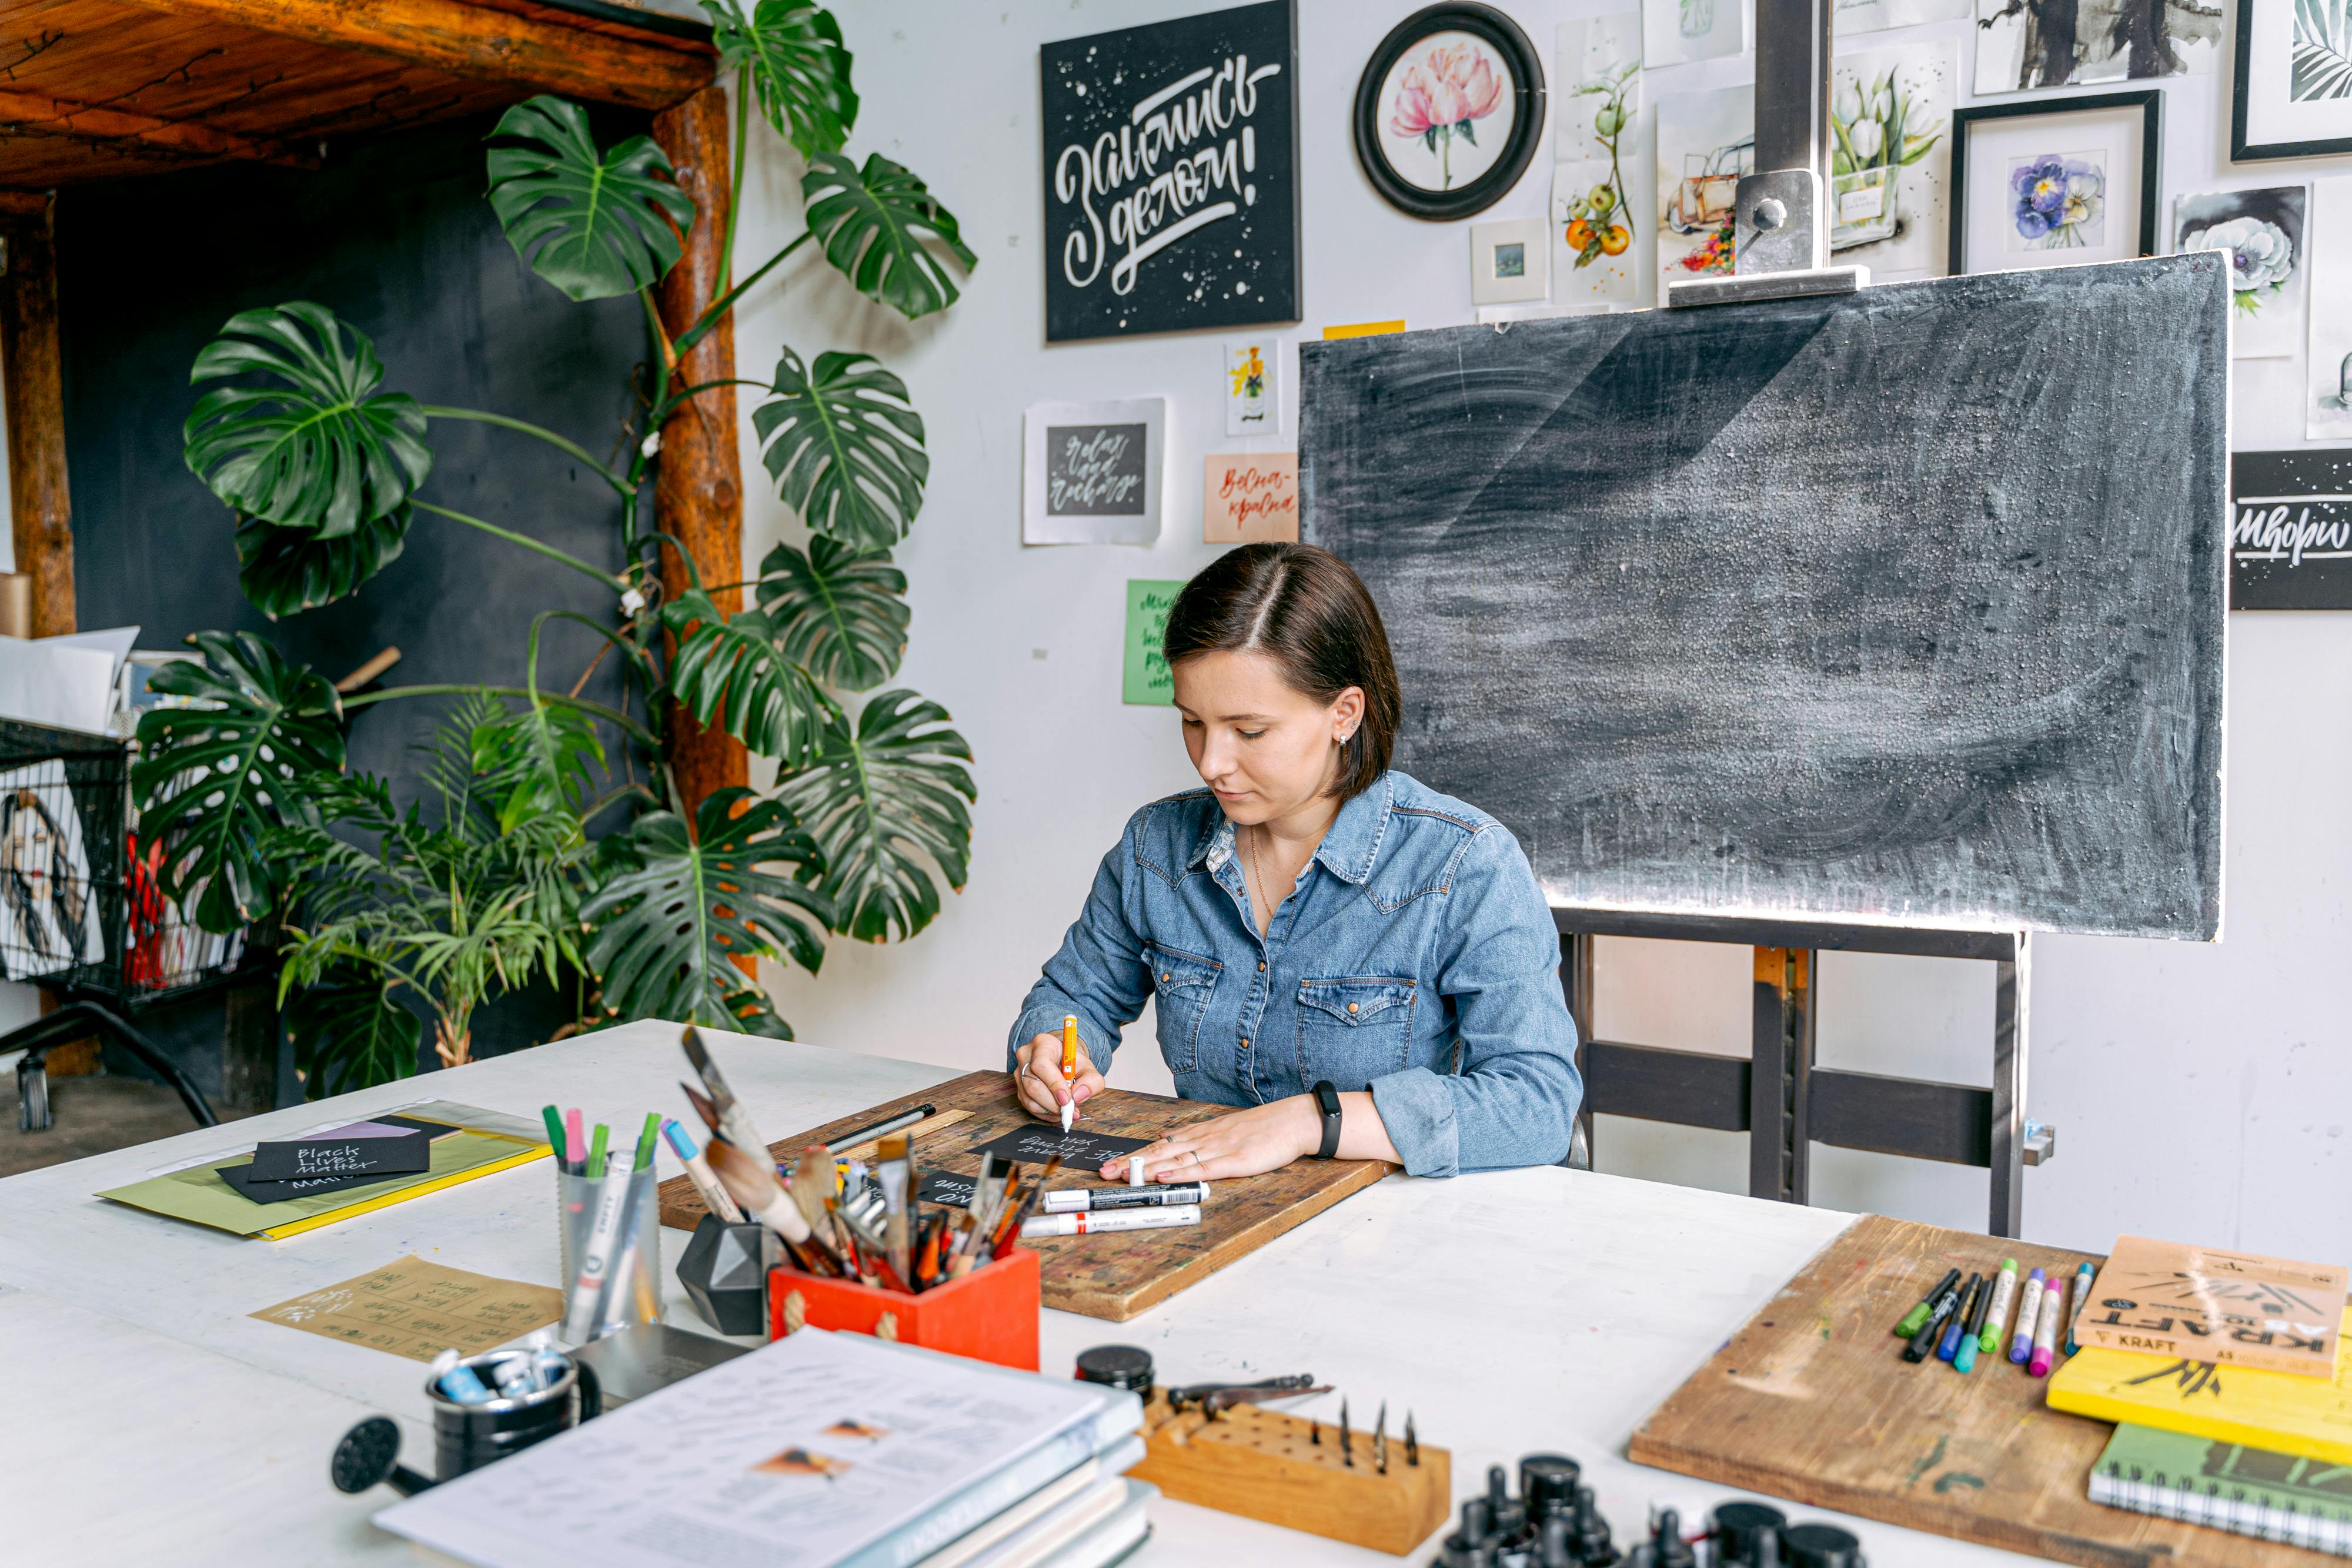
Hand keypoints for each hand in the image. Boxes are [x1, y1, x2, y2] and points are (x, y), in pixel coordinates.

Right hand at [1015, 1032, 1103, 1123]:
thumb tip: (1078, 1096)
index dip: (1054, 1084)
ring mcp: (1019, 1072)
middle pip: (1032, 1084)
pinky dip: (1046, 1113)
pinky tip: (1057, 1111)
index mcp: (1043, 1044)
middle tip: (1069, 1109)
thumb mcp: (1088, 1068)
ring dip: (1050, 1110)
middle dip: (1053, 1102)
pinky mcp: (1019, 1088)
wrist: (1062, 1063)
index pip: (1041, 1064)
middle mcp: (1026, 1056)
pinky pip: (1029, 1106)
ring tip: (1066, 1110)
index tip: (1067, 1098)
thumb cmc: (1072, 1064)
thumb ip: (1091, 1081)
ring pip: (1029, 1098)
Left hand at [1109, 1096, 1320, 1182]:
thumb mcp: (1226, 1132)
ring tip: (1124, 1175)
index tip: (1111, 1163)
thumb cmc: (1262, 1130)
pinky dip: (1182, 1173)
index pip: (1160, 1144)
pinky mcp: (1236, 1161)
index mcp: (1201, 1132)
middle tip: (1105, 1172)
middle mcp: (1205, 1138)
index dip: (1134, 1155)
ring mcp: (1219, 1148)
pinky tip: (1165, 1176)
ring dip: (1148, 1168)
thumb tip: (1175, 1149)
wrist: (1294, 1121)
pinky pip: (1205, 1167)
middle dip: (1131, 1163)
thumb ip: (1202, 1142)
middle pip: (1161, 1151)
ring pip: (1177, 1159)